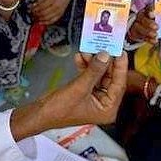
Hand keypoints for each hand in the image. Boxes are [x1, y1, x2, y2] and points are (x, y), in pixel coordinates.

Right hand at [10, 51, 127, 140]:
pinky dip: (84, 67)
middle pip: (109, 78)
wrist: (39, 113)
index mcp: (108, 109)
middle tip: (104, 46)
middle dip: (104, 62)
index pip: (119, 84)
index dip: (120, 67)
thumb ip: (94, 71)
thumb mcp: (79, 88)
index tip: (120, 52)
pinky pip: (89, 76)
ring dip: (92, 63)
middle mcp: (103, 104)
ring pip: (98, 75)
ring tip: (87, 50)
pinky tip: (80, 58)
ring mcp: (93, 98)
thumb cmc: (59, 109)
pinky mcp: (83, 92)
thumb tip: (105, 56)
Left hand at [29, 0, 71, 24]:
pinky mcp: (60, 15)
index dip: (34, 9)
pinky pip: (52, 21)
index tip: (29, 10)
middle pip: (43, 13)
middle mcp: (56, 6)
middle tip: (31, 14)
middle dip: (36, 15)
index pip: (41, 6)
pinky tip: (40, 22)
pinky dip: (45, 22)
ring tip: (34, 18)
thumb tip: (31, 6)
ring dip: (39, 19)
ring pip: (47, 18)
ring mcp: (59, 12)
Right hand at [127, 5, 157, 43]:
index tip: (152, 14)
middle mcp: (139, 18)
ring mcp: (136, 26)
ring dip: (148, 32)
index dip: (149, 11)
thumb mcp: (153, 16)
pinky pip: (142, 37)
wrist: (137, 27)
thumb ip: (159, 15)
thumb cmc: (149, 20)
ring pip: (140, 29)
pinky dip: (149, 40)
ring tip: (155, 35)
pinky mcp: (136, 34)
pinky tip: (155, 41)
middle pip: (142, 19)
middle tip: (156, 27)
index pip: (146, 9)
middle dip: (149, 23)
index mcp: (144, 11)